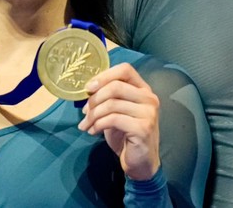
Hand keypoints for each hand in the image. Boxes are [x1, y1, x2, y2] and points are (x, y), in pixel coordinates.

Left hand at [77, 61, 161, 180]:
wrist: (141, 163)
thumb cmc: (127, 136)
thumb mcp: (117, 112)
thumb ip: (109, 98)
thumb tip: (88, 90)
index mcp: (143, 89)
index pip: (125, 69)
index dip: (104, 76)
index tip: (88, 88)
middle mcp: (149, 98)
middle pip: (115, 86)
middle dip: (94, 99)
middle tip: (84, 112)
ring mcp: (148, 113)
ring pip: (112, 104)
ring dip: (93, 115)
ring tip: (85, 125)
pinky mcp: (143, 128)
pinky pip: (113, 119)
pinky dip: (98, 125)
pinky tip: (93, 132)